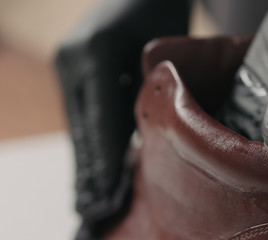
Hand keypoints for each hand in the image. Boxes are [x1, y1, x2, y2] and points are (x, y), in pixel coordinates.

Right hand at [55, 0, 188, 215]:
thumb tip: (138, 141)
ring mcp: (66, 61)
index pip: (103, 121)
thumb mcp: (161, 54)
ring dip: (86, 156)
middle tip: (94, 204)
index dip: (107, 160)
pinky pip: (80, 108)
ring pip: (79, 120)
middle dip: (91, 167)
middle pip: (84, 125)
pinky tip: (91, 160)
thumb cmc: (161, 13)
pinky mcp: (68, 64)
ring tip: (89, 193)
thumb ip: (147, 95)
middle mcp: (73, 59)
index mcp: (98, 55)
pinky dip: (88, 135)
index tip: (109, 193)